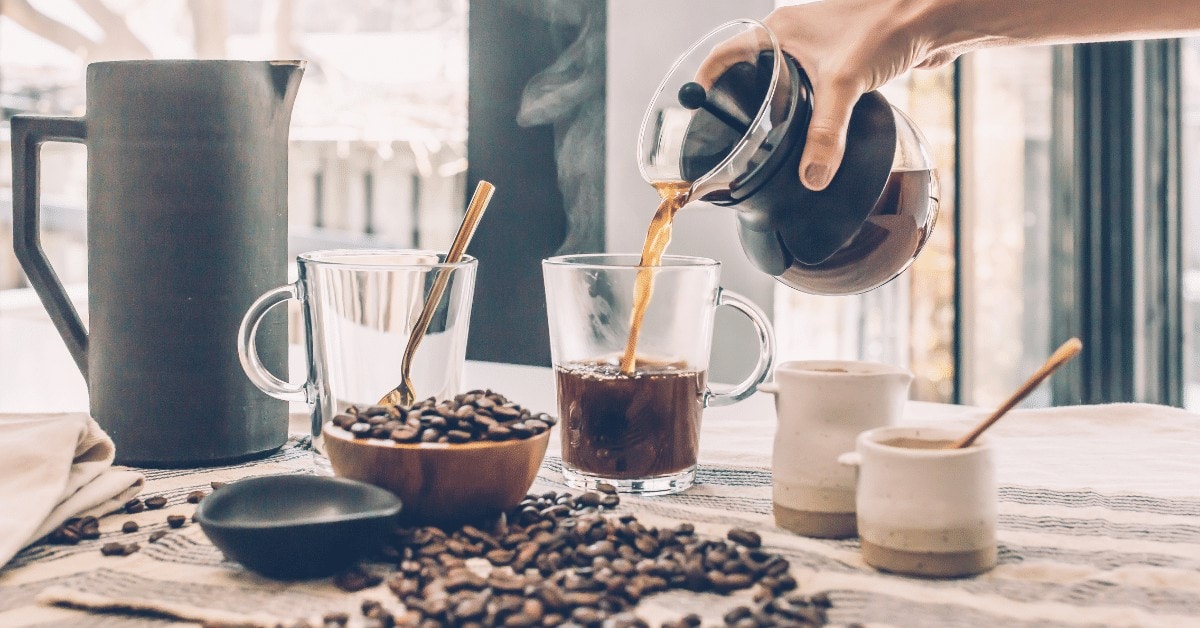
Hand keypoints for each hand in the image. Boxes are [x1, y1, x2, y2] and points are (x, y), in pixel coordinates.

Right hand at [698, 0, 954, 190]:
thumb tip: (811, 177)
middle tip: (733, 135)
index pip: (724, 56)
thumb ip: (825, 136)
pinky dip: (807, 107)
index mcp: (778, 30)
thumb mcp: (844, 85)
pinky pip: (813, 86)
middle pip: (751, 71)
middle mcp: (794, 36)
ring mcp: (819, 47)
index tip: (696, 112)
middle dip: (741, 102)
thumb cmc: (885, 25)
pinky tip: (812, 129)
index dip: (705, 84)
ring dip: (775, 106)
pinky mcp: (844, 59)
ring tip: (767, 139)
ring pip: (783, 80)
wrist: (933, 13)